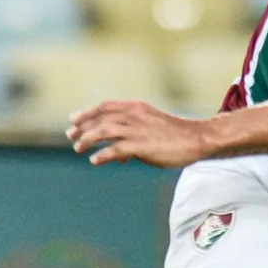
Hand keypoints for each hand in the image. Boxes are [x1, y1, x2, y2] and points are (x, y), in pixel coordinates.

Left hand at [67, 98, 210, 166]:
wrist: (197, 139)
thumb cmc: (175, 135)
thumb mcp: (151, 127)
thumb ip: (132, 135)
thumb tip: (117, 155)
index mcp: (136, 108)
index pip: (105, 106)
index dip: (87, 112)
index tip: (73, 119)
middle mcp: (134, 116)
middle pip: (100, 118)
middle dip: (82, 127)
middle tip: (70, 136)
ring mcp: (137, 130)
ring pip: (104, 131)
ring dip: (87, 139)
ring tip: (78, 148)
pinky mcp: (142, 146)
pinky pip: (116, 149)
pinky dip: (102, 155)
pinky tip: (94, 160)